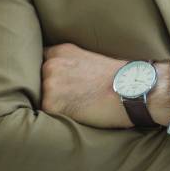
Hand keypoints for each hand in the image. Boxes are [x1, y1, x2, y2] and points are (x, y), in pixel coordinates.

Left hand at [39, 43, 169, 128]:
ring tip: (76, 107)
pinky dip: (57, 118)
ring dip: (52, 106)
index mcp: (61, 51)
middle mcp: (51, 64)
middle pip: (36, 82)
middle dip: (48, 92)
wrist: (133, 89)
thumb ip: (69, 64)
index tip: (53, 83)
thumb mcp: (90, 59)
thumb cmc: (118, 78)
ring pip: (40, 99)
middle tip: (70, 99)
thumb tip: (57, 79)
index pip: (39, 62)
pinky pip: (46, 116)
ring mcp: (50, 84)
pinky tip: (75, 115)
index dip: (45, 75)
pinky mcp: (52, 104)